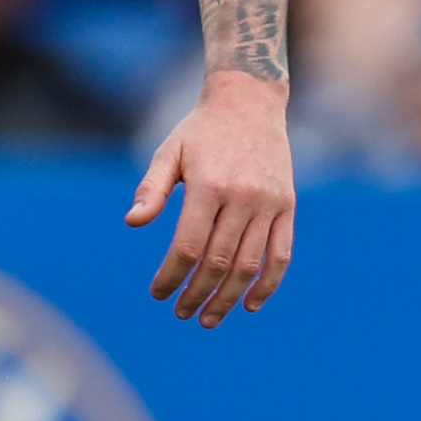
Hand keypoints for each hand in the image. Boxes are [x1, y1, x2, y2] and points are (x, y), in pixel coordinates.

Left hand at [127, 70, 294, 326]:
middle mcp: (242, 197)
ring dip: (229, 298)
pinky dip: (269, 284)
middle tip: (181, 313)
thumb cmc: (200, 131)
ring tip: (209, 318)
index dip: (171, 276)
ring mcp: (269, 203)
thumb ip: (151, 189)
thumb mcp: (168, 152)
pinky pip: (282, 254)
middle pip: (218, 262)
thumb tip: (132, 223)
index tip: (158, 293)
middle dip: (197, 294)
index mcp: (208, 186)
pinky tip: (251, 305)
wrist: (250, 101)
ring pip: (250, 265)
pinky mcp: (288, 206)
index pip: (188, 246)